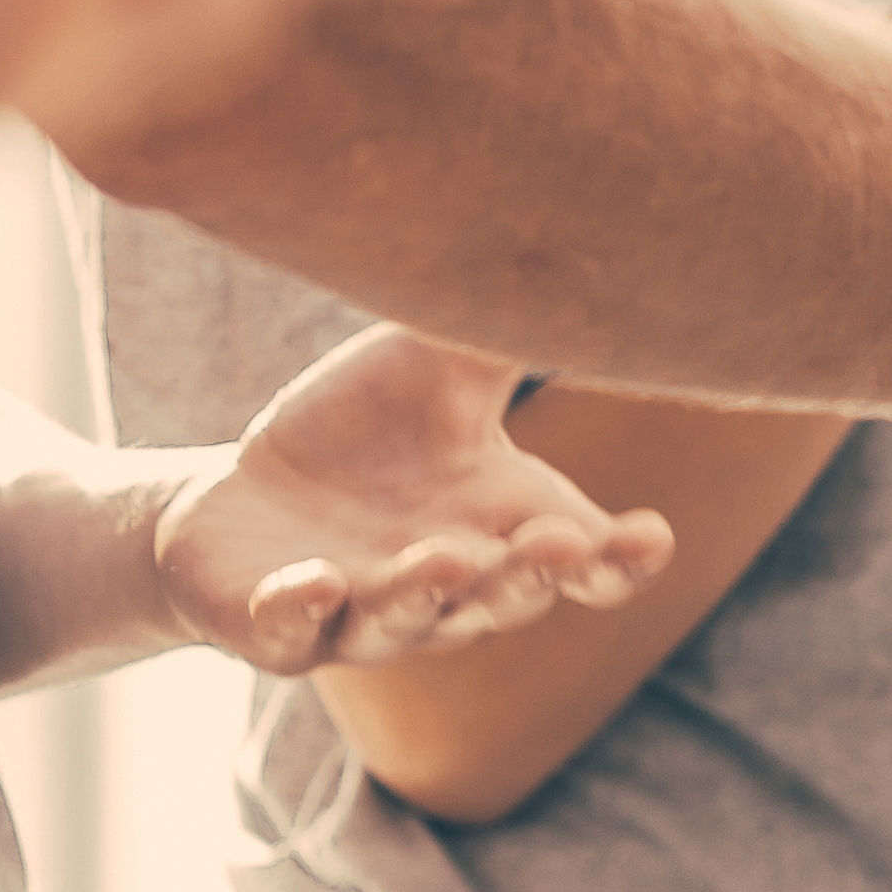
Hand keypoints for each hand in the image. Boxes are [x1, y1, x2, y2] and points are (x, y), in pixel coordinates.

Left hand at [159, 324, 673, 673]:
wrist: (238, 497)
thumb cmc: (359, 431)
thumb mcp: (436, 368)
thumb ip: (504, 333)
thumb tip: (594, 257)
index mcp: (502, 530)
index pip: (583, 564)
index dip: (620, 560)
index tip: (652, 535)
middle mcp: (446, 589)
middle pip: (504, 599)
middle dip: (531, 576)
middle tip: (559, 544)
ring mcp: (361, 617)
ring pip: (403, 623)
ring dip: (422, 596)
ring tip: (439, 559)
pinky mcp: (277, 629)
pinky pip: (292, 634)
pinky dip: (302, 613)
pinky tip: (313, 582)